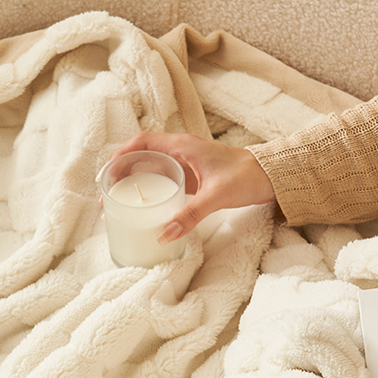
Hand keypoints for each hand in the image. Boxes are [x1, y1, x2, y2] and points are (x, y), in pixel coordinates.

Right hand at [107, 132, 275, 243]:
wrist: (270, 176)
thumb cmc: (246, 176)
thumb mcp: (216, 196)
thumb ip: (190, 215)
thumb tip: (164, 235)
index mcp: (183, 146)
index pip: (143, 142)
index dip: (121, 154)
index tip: (107, 172)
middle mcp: (182, 151)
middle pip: (142, 156)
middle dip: (122, 171)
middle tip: (107, 193)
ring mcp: (187, 164)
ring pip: (152, 168)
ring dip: (135, 181)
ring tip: (120, 200)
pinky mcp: (193, 177)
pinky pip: (165, 180)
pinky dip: (151, 190)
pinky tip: (146, 206)